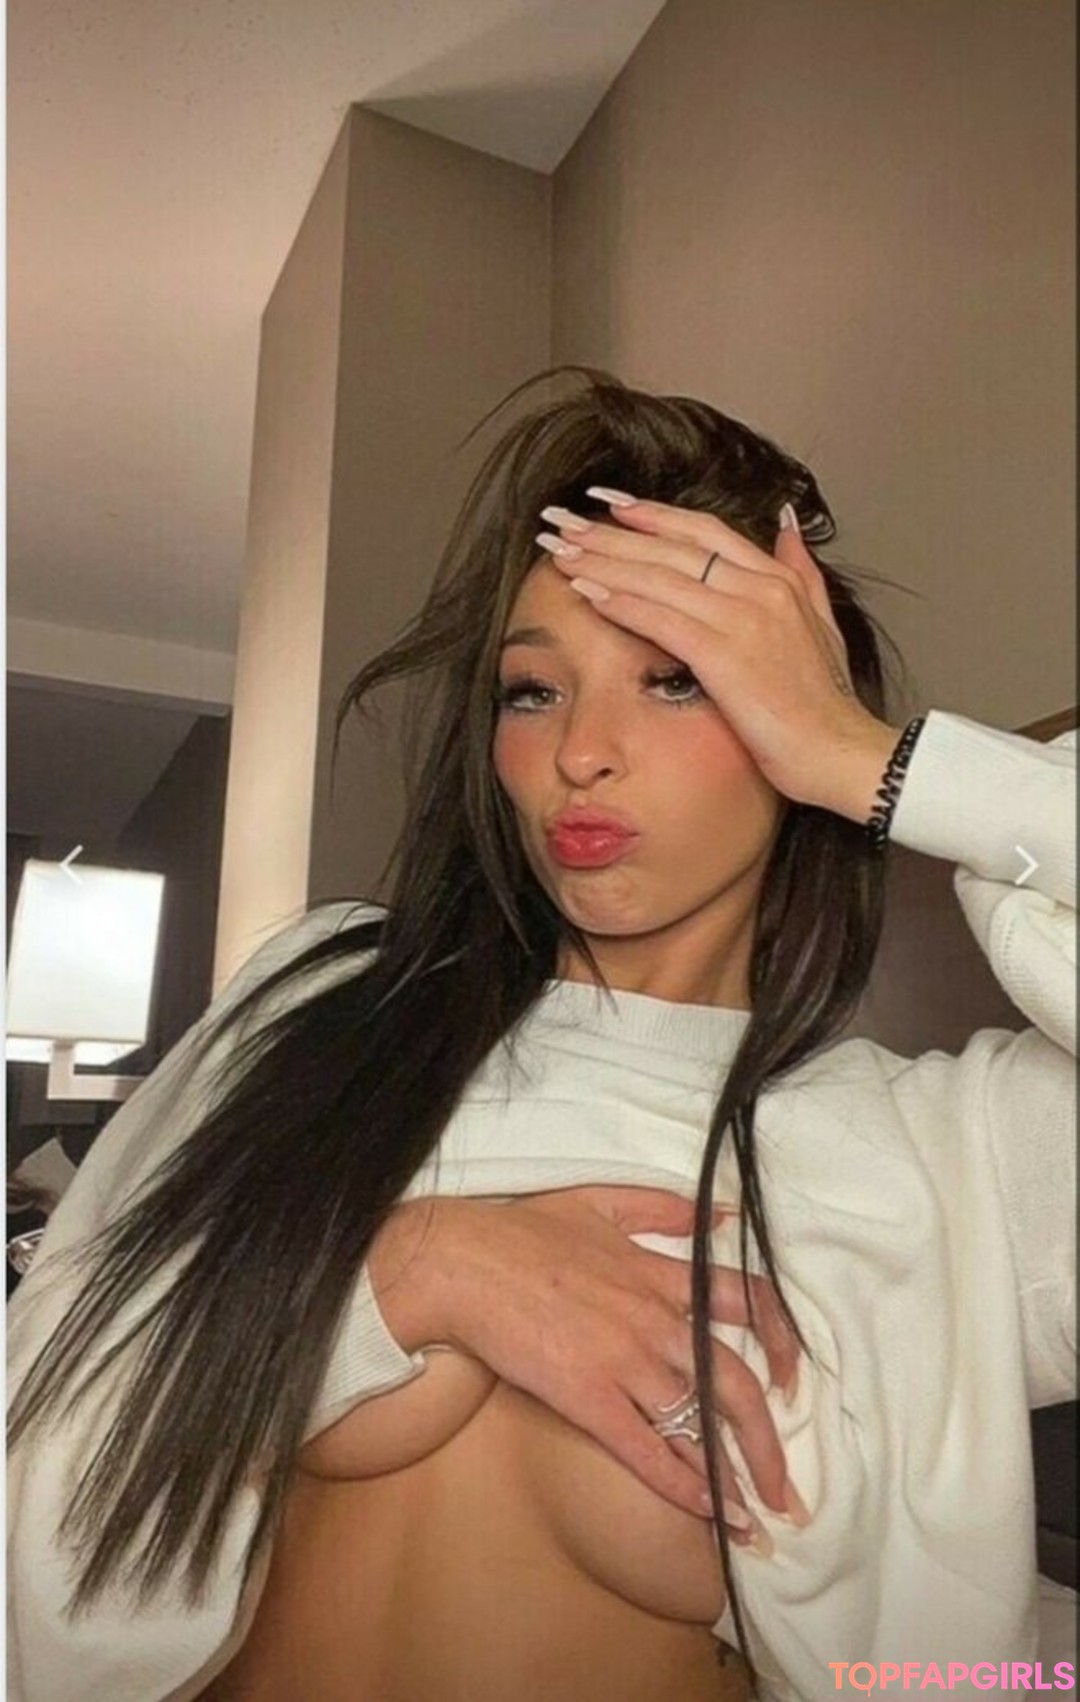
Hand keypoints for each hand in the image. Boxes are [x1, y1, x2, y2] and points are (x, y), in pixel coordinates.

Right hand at [369, 1185, 799, 1533]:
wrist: (463, 1262)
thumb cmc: (525, 1231)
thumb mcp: (603, 1202)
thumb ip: (666, 1211)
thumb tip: (723, 1216)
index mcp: (662, 1274)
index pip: (747, 1302)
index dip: (781, 1343)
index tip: (792, 1379)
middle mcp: (655, 1321)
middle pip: (736, 1383)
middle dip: (770, 1442)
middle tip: (787, 1488)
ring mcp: (623, 1362)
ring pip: (698, 1424)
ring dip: (734, 1477)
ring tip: (756, 1519)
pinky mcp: (586, 1396)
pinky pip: (645, 1449)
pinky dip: (681, 1484)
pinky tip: (706, 1514)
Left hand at [537, 493, 900, 818]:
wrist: (842, 753)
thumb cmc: (826, 703)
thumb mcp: (822, 625)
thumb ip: (802, 570)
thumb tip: (786, 522)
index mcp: (778, 580)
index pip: (704, 531)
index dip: (652, 514)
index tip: (609, 502)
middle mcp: (759, 589)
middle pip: (670, 547)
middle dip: (609, 531)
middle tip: (561, 518)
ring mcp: (743, 620)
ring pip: (658, 577)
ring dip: (602, 560)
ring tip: (558, 548)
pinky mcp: (726, 657)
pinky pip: (661, 620)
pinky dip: (620, 602)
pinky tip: (585, 590)